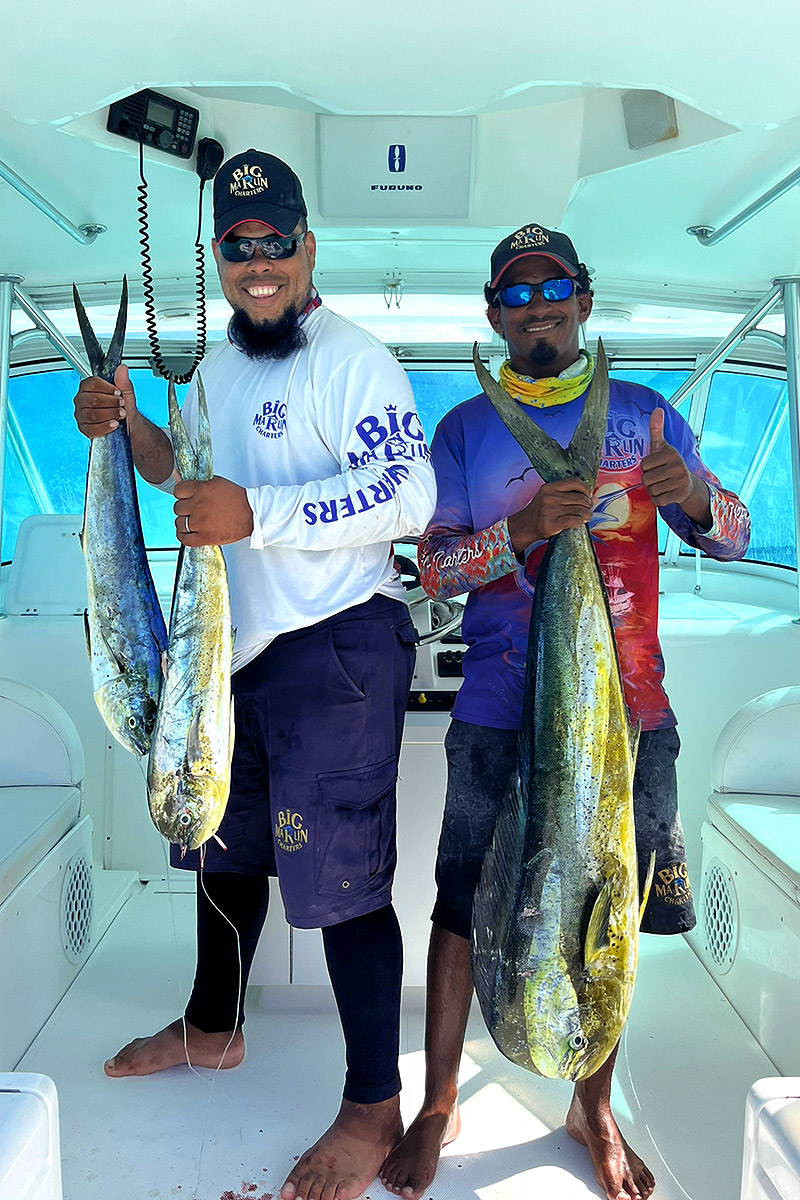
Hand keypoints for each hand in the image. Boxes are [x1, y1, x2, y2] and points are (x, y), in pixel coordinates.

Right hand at [73, 364, 137, 438]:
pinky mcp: (85, 429)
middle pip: (92, 399)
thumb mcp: (126, 393)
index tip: (118, 392)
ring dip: (110, 414)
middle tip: (122, 404)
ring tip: (121, 414)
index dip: (107, 388)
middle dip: (111, 403)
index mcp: (88, 388)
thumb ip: (123, 382)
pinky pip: (91, 429)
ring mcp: (81, 415)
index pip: (92, 384)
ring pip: (92, 414)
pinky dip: (105, 427)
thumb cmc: (123, 408)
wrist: (129, 425)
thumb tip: (122, 369)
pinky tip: (114, 424)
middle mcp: (82, 400)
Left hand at [173, 476, 253, 545]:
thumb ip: (197, 481)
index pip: (178, 490)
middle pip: (177, 507)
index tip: (187, 497)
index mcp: (202, 489)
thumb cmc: (236, 499)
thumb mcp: (216, 483)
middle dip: (185, 509)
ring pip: (179, 523)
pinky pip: (184, 539)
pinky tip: (190, 532)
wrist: (251, 515)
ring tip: (193, 522)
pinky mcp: (205, 537)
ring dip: (184, 523)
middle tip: (194, 510)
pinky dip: (184, 536)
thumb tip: (176, 475)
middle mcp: (199, 505)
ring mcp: (201, 522)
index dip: (182, 494)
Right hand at [507, 477, 592, 554]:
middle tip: (588, 509)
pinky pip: (575, 520)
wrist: (525, 526)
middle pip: (580, 498)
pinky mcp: (552, 523)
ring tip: (586, 517)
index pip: (575, 482)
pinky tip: (579, 522)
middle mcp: (550, 497)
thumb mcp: (551, 497)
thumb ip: (570, 495)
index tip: (588, 495)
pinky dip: (580, 522)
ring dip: (587, 514)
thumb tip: (594, 498)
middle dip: (588, 505)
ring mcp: (550, 510)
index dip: (585, 489)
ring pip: (580, 510)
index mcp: (550, 487)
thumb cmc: (540, 511)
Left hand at [641, 408, 709, 523]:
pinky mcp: (680, 495)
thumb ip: (656, 430)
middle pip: (646, 478)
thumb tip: (657, 409)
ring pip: (651, 490)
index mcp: (671, 453)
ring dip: (653, 490)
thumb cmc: (669, 463)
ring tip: (662, 484)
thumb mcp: (662, 447)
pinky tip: (665, 493)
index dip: (646, 467)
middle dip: (648, 480)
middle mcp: (677, 466)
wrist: (687, 483)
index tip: (655, 466)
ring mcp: (680, 481)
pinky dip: (657, 499)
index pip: (643, 465)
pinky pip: (657, 500)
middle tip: (658, 477)